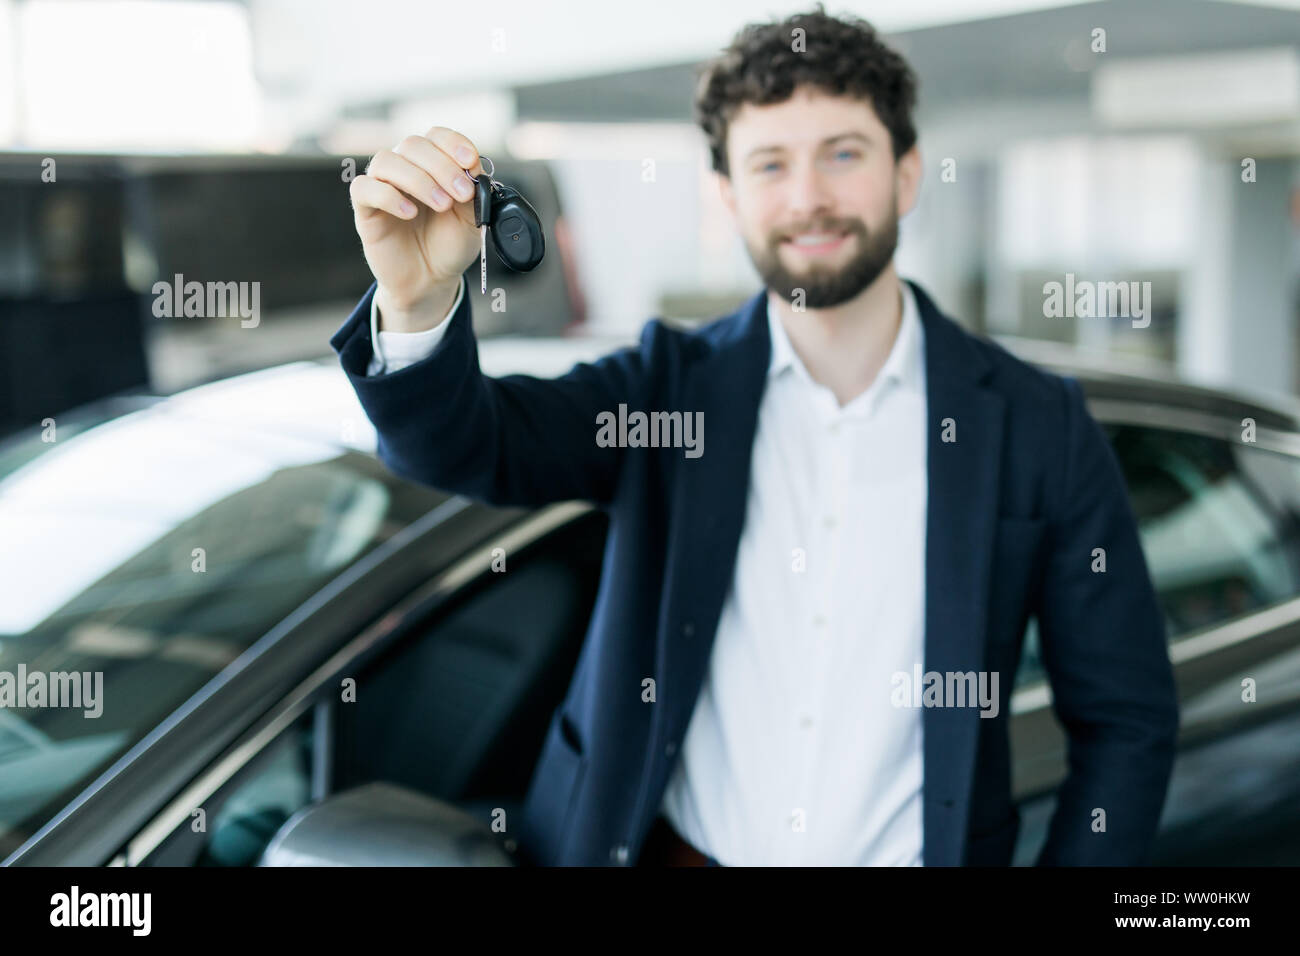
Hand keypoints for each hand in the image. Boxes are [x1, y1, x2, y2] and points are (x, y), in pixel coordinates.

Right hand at [349, 126, 483, 328]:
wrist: (431, 279)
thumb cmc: (449, 245)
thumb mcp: (471, 220)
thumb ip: (473, 193)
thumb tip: (472, 167)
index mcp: (432, 164)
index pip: (436, 136)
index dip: (453, 143)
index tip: (471, 162)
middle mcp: (405, 168)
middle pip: (413, 144)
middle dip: (442, 166)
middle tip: (462, 194)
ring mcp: (383, 186)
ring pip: (387, 161)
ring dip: (418, 180)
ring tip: (442, 205)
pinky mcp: (365, 209)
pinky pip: (364, 188)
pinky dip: (388, 196)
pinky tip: (409, 213)